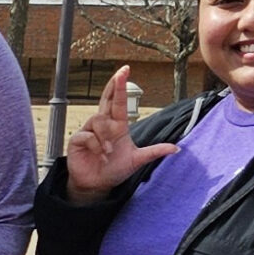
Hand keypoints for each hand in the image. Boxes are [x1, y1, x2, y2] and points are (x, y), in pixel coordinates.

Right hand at [64, 66, 178, 202]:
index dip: (121, 86)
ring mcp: (88, 131)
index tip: (125, 70)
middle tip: (120, 73)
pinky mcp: (77, 141)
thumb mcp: (137, 160)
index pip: (118, 101)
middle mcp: (102, 124)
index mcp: (117, 125)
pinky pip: (87, 136)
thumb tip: (176, 148)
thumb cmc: (114, 169)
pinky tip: (100, 155)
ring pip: (98, 120)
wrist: (97, 184)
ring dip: (106, 136)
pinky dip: (96, 145)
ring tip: (109, 151)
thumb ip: (154, 152)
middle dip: (114, 86)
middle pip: (106, 99)